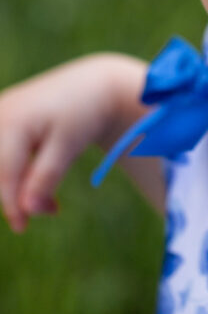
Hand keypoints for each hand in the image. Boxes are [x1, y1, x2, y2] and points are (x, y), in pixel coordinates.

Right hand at [0, 53, 147, 231]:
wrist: (92, 85)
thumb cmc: (82, 114)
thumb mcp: (68, 146)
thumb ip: (45, 177)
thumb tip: (26, 210)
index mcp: (12, 122)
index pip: (6, 173)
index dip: (12, 204)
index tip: (22, 228)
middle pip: (0, 171)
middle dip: (19, 195)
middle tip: (53, 209)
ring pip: (1, 165)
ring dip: (20, 186)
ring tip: (53, 201)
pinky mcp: (3, 120)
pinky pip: (3, 156)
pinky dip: (19, 173)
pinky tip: (41, 183)